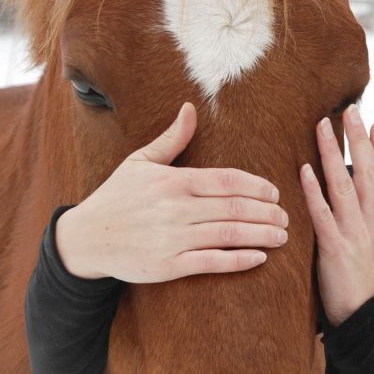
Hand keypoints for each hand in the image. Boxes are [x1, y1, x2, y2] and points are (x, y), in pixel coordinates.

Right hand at [55, 102, 288, 282]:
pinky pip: (211, 262)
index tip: (275, 192)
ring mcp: (172, 237)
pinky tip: (259, 258)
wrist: (86, 238)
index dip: (257, 186)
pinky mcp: (168, 265)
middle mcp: (176, 208)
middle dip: (267, 211)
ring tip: (282, 235)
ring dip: (261, 235)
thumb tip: (190, 108)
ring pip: (229, 234)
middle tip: (287, 216)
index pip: (228, 180)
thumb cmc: (116, 197)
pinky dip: (238, 260)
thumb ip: (171, 139)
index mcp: (174, 180)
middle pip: (235, 207)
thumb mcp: (140, 162)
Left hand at [299, 104, 373, 324]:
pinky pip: (324, 216)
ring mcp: (354, 234)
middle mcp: (371, 222)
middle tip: (351, 110)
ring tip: (324, 127)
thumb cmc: (361, 282)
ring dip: (335, 154)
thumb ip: (362, 217)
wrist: (366, 318)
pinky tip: (304, 171)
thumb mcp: (370, 244)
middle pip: (370, 173)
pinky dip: (314, 192)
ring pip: (347, 186)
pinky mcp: (335, 249)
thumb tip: (351, 192)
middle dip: (360, 140)